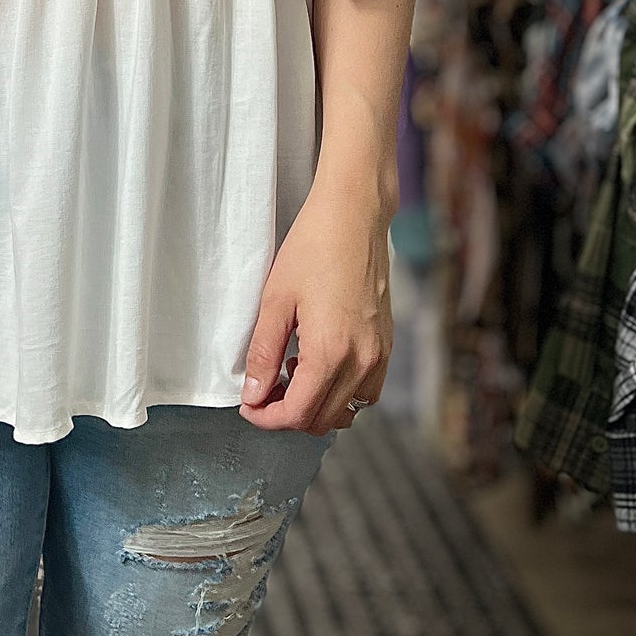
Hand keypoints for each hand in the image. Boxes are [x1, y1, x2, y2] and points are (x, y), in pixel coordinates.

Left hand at [238, 165, 393, 435]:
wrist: (354, 215)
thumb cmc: (313, 248)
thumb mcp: (275, 301)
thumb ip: (263, 353)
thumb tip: (253, 395)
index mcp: (331, 353)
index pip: (298, 414)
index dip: (267, 418)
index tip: (248, 406)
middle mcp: (362, 361)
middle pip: (322, 420)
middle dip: (287, 415)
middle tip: (263, 391)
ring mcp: (379, 354)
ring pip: (348, 410)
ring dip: (316, 406)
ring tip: (290, 373)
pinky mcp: (387, 344)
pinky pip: (366, 390)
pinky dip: (341, 392)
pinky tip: (318, 363)